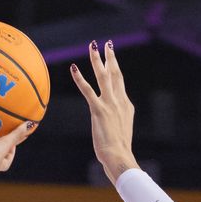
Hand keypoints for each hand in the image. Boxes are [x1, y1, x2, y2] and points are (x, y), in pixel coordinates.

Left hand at [69, 40, 139, 183]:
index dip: (115, 70)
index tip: (111, 59)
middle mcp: (120, 101)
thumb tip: (114, 122)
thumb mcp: (121, 132)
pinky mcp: (99, 110)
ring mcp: (110, 104)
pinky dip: (79, 78)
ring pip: (104, 76)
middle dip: (111, 57)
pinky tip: (73, 68)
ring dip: (98, 60)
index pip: (120, 84)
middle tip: (108, 44)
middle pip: (115, 74)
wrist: (120, 157)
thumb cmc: (119, 151)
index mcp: (126, 106)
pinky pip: (87, 90)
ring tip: (93, 46)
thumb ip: (118, 122)